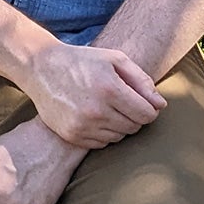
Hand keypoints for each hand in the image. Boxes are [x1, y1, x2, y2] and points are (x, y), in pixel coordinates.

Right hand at [23, 42, 165, 147]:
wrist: (43, 68)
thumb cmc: (83, 61)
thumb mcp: (114, 59)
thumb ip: (141, 80)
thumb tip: (161, 105)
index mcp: (110, 88)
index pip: (146, 114)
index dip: (149, 108)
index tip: (142, 101)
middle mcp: (97, 111)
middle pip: (134, 127)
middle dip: (134, 116)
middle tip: (123, 101)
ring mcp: (83, 126)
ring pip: (119, 137)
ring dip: (119, 124)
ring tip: (107, 106)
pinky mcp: (72, 136)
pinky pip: (102, 144)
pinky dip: (104, 132)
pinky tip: (95, 115)